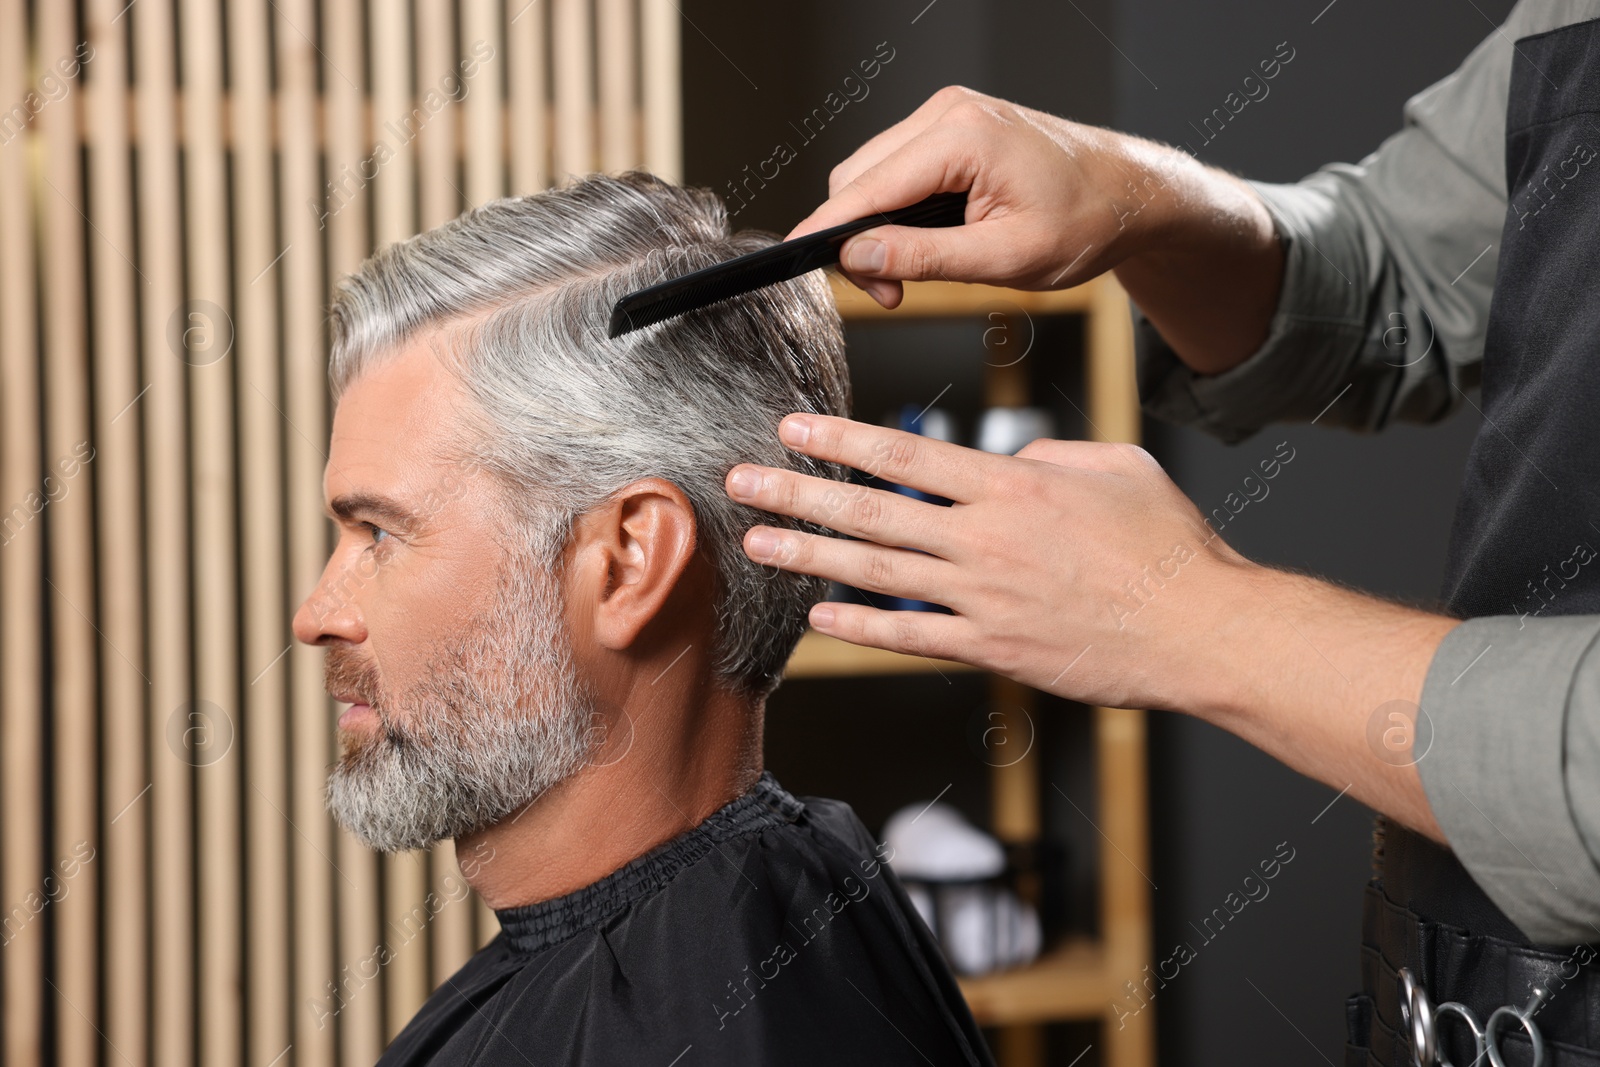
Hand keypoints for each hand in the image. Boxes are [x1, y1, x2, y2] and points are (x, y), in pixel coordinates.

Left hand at [726, 412, 1250, 713]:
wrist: (1203, 629)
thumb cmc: (1170, 547)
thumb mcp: (1117, 469)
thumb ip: (1051, 457)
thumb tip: (1006, 463)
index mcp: (1012, 488)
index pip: (904, 456)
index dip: (840, 440)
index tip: (794, 429)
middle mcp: (984, 540)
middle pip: (870, 510)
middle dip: (798, 493)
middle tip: (744, 481)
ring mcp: (983, 599)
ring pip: (876, 572)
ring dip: (808, 556)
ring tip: (758, 542)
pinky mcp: (992, 649)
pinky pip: (911, 637)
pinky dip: (861, 626)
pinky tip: (819, 615)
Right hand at [789, 85, 1282, 370]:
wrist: (1129, 194)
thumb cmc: (1086, 221)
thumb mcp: (1005, 258)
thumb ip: (924, 259)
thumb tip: (858, 259)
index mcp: (962, 138)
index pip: (866, 187)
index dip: (827, 230)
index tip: (795, 260)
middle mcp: (949, 114)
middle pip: (859, 177)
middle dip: (859, 239)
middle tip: (893, 292)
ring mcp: (950, 116)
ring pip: (874, 173)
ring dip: (878, 226)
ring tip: (914, 271)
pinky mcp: (953, 128)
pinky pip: (899, 168)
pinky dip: (899, 209)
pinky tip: (930, 238)